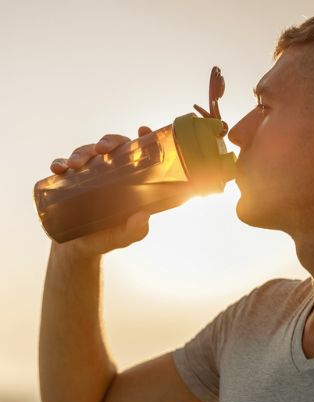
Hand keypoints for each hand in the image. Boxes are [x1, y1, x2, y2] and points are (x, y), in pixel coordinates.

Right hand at [50, 126, 153, 257]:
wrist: (79, 248)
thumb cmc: (108, 238)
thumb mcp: (125, 237)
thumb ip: (135, 230)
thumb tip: (143, 215)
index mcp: (130, 179)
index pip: (138, 154)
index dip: (143, 138)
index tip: (142, 129)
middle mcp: (111, 172)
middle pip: (112, 147)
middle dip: (107, 142)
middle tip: (101, 149)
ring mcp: (89, 174)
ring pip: (86, 153)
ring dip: (80, 153)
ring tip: (74, 164)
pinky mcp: (69, 181)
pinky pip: (63, 166)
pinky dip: (59, 163)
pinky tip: (57, 168)